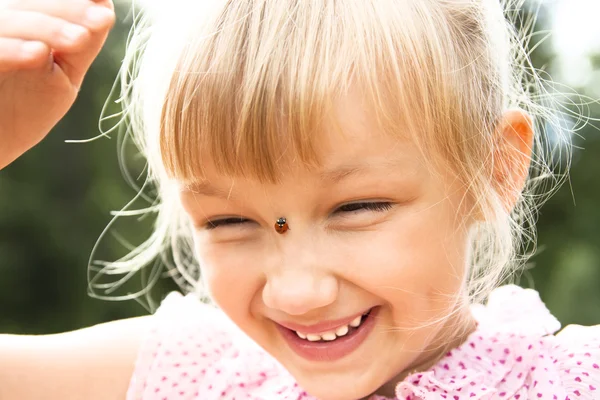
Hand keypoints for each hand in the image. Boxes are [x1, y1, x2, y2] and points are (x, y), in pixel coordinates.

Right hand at [0, 0, 114, 169]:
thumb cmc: (25, 107)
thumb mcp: (63, 75)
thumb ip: (81, 45)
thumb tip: (107, 8)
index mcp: (18, 20)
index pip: (45, 3)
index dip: (73, 4)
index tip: (105, 10)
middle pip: (28, 5)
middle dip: (67, 10)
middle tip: (99, 19)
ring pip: (8, 21)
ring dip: (46, 27)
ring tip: (78, 39)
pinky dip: (11, 49)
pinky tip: (38, 53)